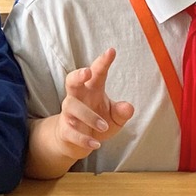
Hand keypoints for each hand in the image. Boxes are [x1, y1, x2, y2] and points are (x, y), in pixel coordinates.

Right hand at [50, 47, 135, 163]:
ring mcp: (69, 113)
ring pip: (73, 107)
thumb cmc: (97, 122)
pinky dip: (83, 138)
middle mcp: (78, 97)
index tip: (111, 51)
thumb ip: (122, 112)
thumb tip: (129, 107)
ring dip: (89, 116)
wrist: (76, 141)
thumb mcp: (114, 117)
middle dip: (78, 75)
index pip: (97, 73)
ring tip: (104, 126)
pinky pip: (71, 131)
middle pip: (71, 80)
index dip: (103, 62)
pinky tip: (95, 144)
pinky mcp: (65, 129)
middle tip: (88, 73)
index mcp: (92, 90)